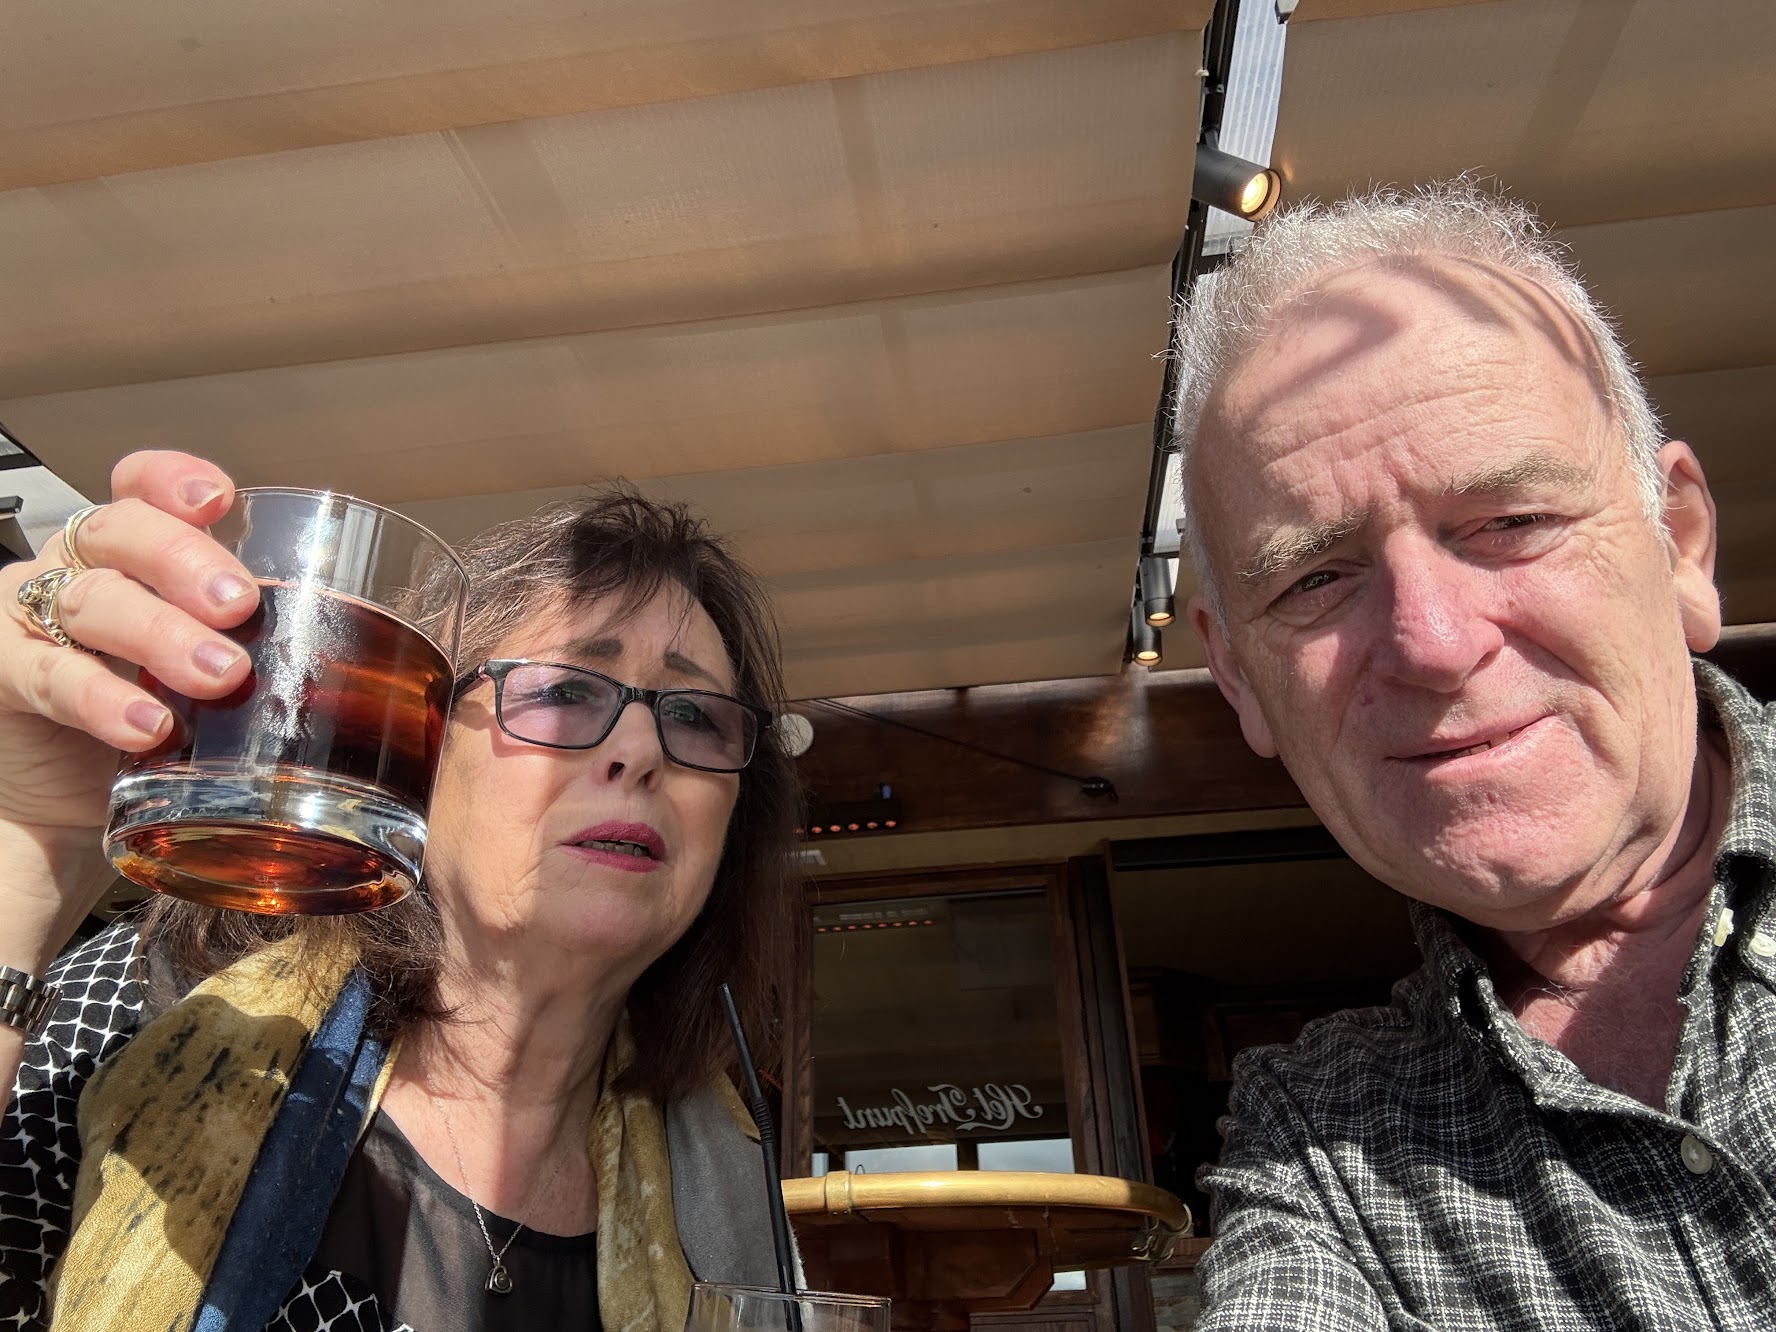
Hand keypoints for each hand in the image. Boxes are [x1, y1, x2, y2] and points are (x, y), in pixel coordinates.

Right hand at [0, 451, 258, 958]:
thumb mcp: (221, 681)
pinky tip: (148, 724)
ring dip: (159, 633)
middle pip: (121, 533)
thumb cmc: (162, 726)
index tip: (220, 497)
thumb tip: (425, 698)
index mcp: (136, 557)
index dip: (175, 480)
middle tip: (242, 604)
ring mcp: (35, 622)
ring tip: (219, 674)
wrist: (62, 803)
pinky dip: (100, 697)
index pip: (143, 489)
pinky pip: (48, 674)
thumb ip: (288, 664)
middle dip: (185, 560)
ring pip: (90, 598)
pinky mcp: (9, 679)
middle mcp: (81, 572)